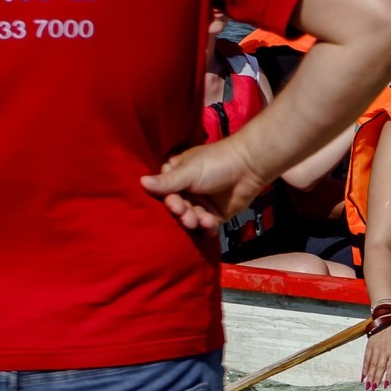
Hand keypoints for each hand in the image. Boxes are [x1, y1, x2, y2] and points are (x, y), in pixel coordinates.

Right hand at [142, 137, 271, 232]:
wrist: (250, 166)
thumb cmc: (216, 163)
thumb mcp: (189, 172)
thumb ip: (167, 182)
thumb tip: (140, 182)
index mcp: (177, 175)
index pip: (164, 192)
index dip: (169, 201)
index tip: (175, 205)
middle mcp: (187, 190)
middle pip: (177, 208)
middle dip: (183, 213)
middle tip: (188, 216)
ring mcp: (201, 202)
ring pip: (191, 218)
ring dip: (195, 221)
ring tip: (203, 219)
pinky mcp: (215, 214)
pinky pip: (206, 225)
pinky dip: (208, 227)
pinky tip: (211, 224)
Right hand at [362, 322, 390, 389]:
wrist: (387, 321)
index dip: (388, 376)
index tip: (385, 385)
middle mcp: (384, 350)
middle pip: (380, 367)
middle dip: (376, 379)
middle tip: (373, 388)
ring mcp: (376, 348)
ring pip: (372, 364)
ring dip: (370, 376)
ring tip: (368, 385)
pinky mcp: (369, 346)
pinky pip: (366, 359)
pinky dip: (364, 368)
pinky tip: (363, 376)